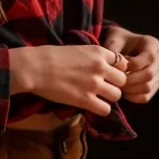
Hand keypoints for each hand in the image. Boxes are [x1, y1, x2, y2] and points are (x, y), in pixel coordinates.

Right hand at [10, 45, 126, 116]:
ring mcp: (94, 84)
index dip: (116, 70)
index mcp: (99, 52)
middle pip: (123, 80)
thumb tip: (103, 65)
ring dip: (109, 98)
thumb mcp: (78, 49)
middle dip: (115, 85)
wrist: (36, 67)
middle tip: (104, 88)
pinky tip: (92, 106)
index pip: (122, 63)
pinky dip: (101, 110)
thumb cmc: (51, 56)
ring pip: (117, 95)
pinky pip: (105, 110)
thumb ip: (93, 57)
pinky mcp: (86, 99)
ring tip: (97, 98)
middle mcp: (100, 67)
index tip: (107, 75)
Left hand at [103, 25, 158, 103]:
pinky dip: (133, 97)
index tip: (118, 67)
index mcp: (152, 44)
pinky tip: (123, 92)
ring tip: (119, 85)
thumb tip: (121, 67)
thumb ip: (115, 52)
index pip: (149, 58)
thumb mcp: (114, 41)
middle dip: (130, 79)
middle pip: (149, 74)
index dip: (132, 65)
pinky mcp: (154, 85)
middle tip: (116, 80)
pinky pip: (146, 97)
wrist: (120, 48)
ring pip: (148, 87)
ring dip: (130, 89)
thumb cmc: (117, 43)